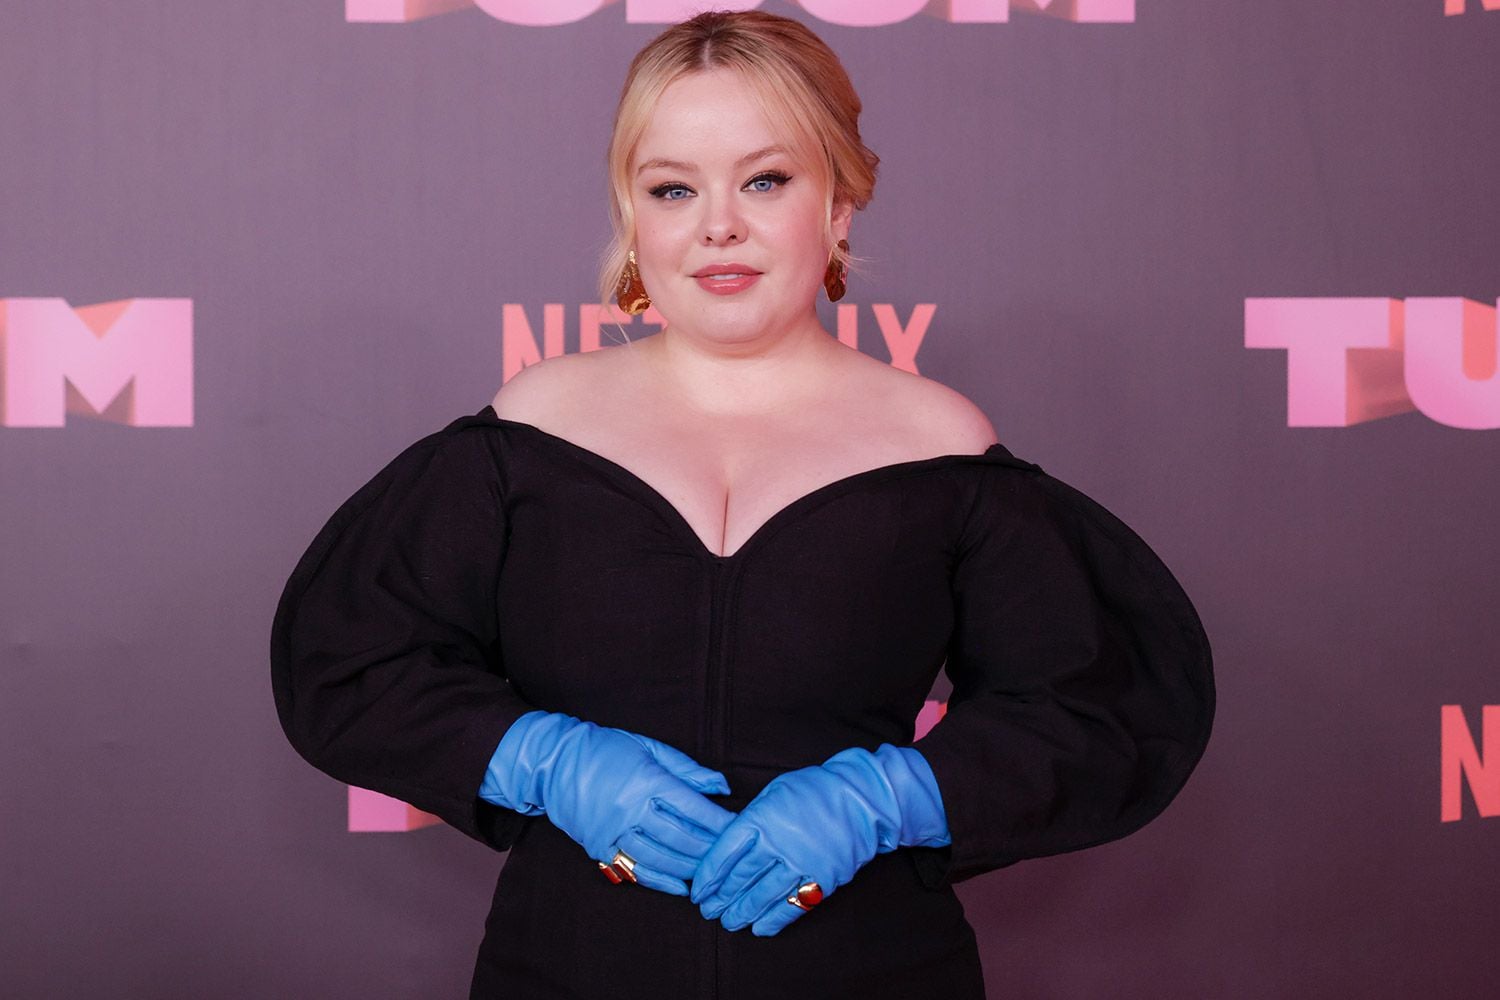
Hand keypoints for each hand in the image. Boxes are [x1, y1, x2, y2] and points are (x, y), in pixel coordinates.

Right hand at [480, 711, 735, 895]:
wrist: (553, 763)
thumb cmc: (605, 749)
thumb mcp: (648, 748)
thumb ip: (686, 769)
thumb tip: (721, 786)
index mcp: (647, 780)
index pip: (693, 808)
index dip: (719, 822)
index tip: (740, 829)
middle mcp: (630, 809)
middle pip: (680, 837)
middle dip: (710, 849)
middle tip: (732, 856)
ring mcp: (613, 832)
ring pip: (660, 858)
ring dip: (689, 868)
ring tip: (712, 873)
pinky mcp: (599, 848)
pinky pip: (635, 870)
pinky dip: (660, 881)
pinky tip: (681, 886)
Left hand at [689, 744, 949, 935]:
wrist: (863, 798)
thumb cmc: (815, 790)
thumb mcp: (774, 792)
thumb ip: (752, 819)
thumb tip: (728, 846)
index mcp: (762, 818)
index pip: (725, 853)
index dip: (708, 875)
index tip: (698, 890)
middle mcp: (779, 843)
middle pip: (741, 878)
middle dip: (721, 898)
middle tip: (708, 911)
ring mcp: (802, 863)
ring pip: (764, 896)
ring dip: (743, 912)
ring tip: (729, 922)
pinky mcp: (823, 879)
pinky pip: (794, 905)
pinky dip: (775, 919)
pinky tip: (760, 928)